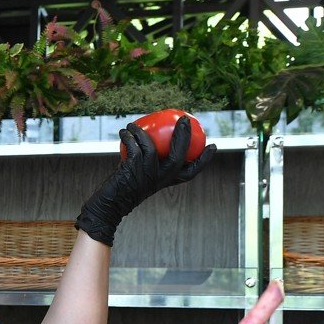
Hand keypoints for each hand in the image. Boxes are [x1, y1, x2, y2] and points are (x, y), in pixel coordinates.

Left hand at [75, 117, 216, 245]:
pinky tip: (124, 131)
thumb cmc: (126, 187)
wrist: (110, 204)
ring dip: (141, 132)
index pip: (191, 171)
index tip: (213, 145)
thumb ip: (150, 162)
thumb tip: (154, 138)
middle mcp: (161, 178)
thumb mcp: (142, 176)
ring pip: (151, 146)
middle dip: (184, 135)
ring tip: (133, 125)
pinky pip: (134, 145)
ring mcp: (148, 174)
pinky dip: (129, 136)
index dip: (205, 159)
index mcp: (167, 181)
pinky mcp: (133, 168)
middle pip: (179, 155)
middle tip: (185, 119)